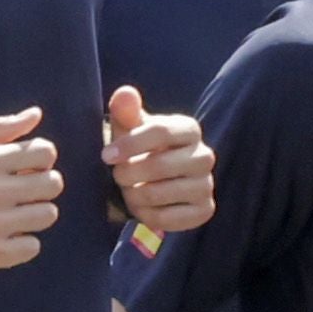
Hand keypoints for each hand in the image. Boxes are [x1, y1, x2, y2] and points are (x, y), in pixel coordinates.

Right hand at [0, 109, 62, 279]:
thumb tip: (35, 113)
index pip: (45, 152)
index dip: (41, 162)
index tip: (23, 172)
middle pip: (53, 183)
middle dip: (41, 190)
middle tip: (19, 198)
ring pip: (47, 215)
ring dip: (32, 218)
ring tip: (8, 221)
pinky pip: (33, 246)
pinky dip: (20, 247)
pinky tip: (0, 242)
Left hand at [104, 87, 216, 235]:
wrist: (149, 182)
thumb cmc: (137, 149)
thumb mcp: (128, 128)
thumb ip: (125, 111)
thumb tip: (125, 93)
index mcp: (188, 129)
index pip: (161, 131)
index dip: (129, 144)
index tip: (105, 155)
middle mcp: (204, 155)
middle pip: (159, 166)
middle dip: (128, 174)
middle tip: (117, 177)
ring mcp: (206, 184)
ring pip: (160, 193)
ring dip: (134, 195)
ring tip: (129, 190)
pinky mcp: (204, 210)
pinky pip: (167, 218)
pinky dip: (145, 215)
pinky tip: (142, 207)